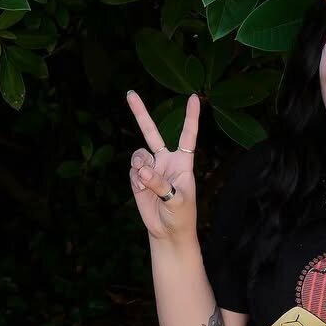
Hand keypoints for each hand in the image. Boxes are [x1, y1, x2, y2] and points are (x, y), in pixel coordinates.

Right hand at [126, 91, 200, 243]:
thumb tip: (142, 170)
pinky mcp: (138, 179)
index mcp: (182, 162)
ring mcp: (151, 169)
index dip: (191, 117)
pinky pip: (133, 171)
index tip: (195, 97)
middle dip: (140, 114)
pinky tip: (143, 190)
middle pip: (152, 133)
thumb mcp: (177, 200)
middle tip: (130, 94)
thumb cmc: (181, 215)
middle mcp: (165, 161)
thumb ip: (160, 184)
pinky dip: (136, 180)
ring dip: (140, 165)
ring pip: (138, 155)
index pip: (187, 136)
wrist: (168, 231)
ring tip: (145, 180)